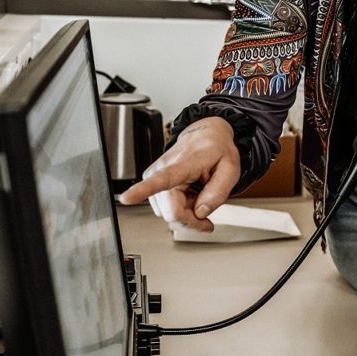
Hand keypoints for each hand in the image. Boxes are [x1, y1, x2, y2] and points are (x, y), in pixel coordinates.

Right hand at [116, 117, 239, 231]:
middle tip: (207, 213)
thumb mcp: (230, 168)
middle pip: (172, 213)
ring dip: (187, 213)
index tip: (126, 198)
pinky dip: (182, 208)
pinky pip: (167, 209)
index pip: (159, 180)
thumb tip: (200, 212)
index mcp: (180, 165)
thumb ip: (218, 192)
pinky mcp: (153, 183)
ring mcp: (154, 177)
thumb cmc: (216, 150)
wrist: (205, 135)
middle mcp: (161, 170)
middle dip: (192, 220)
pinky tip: (190, 195)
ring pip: (169, 215)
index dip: (141, 191)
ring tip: (198, 195)